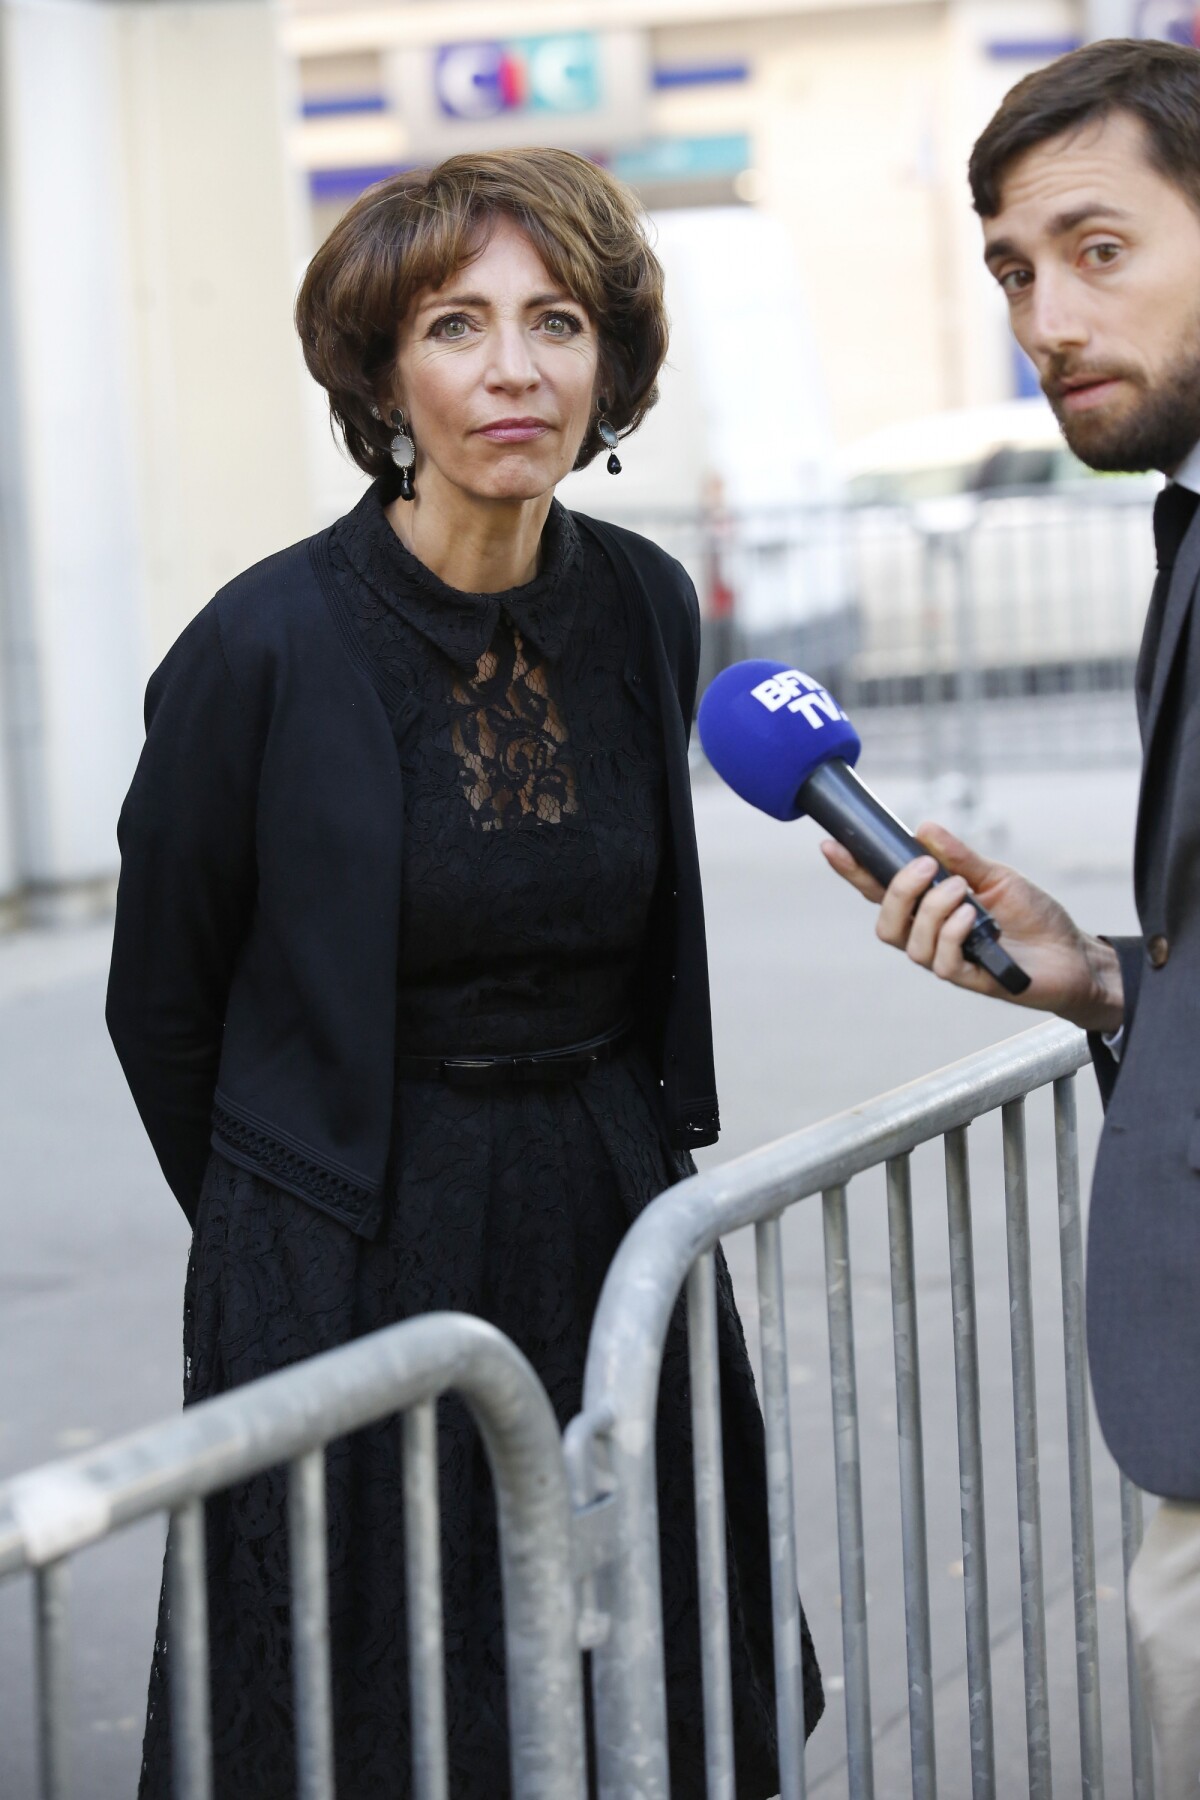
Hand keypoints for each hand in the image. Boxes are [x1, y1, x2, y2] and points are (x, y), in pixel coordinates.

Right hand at [820, 821, 1123, 1032]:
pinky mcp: (968, 978)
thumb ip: (960, 858)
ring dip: (931, 910)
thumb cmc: (1034, 917)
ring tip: (963, 890)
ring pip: (908, 942)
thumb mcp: (997, 876)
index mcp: (930, 907)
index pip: (880, 890)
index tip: (832, 845)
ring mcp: (946, 959)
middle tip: (925, 868)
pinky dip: (951, 932)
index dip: (853, 871)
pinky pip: (940, 960)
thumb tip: (923, 829)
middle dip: (896, 891)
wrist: (1073, 954)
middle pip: (884, 922)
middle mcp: (930, 935)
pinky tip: (973, 918)